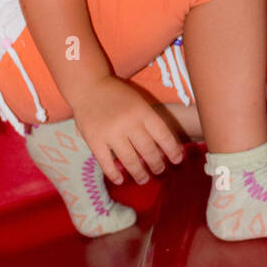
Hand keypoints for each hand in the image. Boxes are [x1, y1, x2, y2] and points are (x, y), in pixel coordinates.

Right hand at [71, 77, 185, 185]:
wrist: (88, 86)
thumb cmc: (117, 95)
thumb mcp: (138, 102)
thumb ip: (150, 121)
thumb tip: (166, 148)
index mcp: (142, 111)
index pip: (163, 134)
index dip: (172, 150)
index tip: (178, 160)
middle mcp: (128, 122)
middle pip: (148, 150)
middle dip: (157, 164)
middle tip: (159, 170)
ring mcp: (110, 132)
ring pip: (130, 160)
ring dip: (139, 173)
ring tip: (143, 179)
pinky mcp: (94, 140)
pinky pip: (106, 163)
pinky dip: (114, 174)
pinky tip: (120, 179)